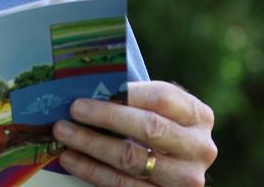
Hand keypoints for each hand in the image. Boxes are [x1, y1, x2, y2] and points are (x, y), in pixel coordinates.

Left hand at [53, 80, 215, 186]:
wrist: (174, 168)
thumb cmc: (158, 127)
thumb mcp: (158, 109)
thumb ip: (135, 97)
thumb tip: (87, 86)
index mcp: (198, 116)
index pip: (163, 98)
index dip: (128, 93)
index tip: (96, 89)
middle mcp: (199, 148)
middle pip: (150, 129)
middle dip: (107, 117)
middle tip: (74, 110)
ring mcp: (186, 178)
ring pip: (132, 160)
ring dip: (91, 144)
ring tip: (63, 133)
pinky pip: (122, 184)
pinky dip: (92, 170)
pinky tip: (70, 158)